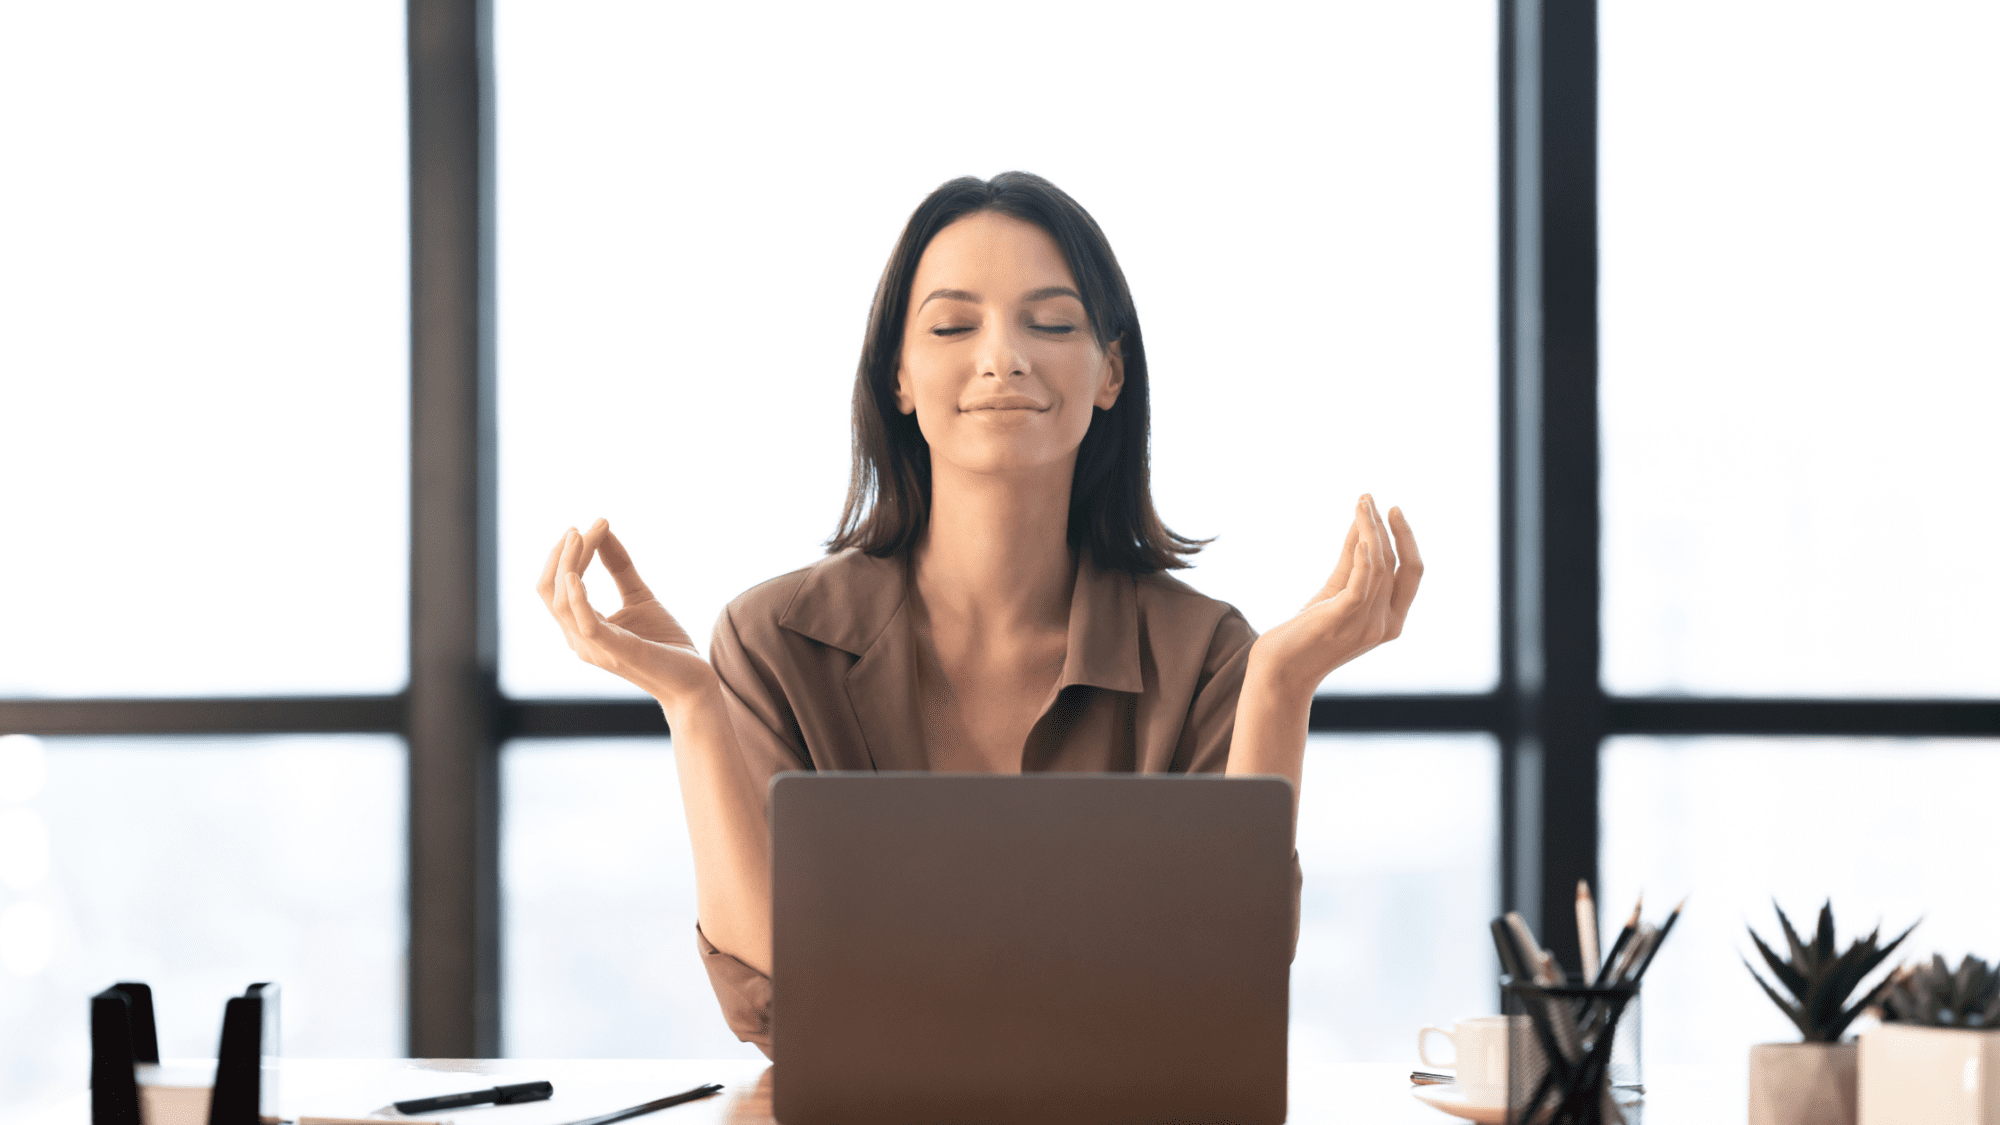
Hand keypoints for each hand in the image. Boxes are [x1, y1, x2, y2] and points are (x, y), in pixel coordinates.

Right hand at [536, 518, 718, 708]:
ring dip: (568, 564)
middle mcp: (579, 639)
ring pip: (560, 602)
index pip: (557, 585)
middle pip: (550, 591)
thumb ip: (619, 567)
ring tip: (581, 535)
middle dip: (560, 555)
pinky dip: (576, 596)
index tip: (592, 524)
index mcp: (582, 626)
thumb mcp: (640, 595)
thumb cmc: (665, 642)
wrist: (692, 679)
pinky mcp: (614, 651)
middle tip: (578, 527)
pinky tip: (577, 573)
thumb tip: (603, 530)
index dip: (567, 554)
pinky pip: (584, 622)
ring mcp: (594, 647)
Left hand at [1249, 494, 1423, 699]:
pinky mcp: (1342, 618)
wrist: (1280, 671)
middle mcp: (1386, 624)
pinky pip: (1362, 579)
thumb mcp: (1335, 593)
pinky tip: (1359, 532)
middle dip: (1391, 528)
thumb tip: (1362, 525)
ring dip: (1371, 529)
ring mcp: (1367, 624)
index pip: (1411, 573)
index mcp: (1391, 621)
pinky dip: (1363, 553)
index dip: (1406, 539)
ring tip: (1361, 503)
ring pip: (1380, 565)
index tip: (1390, 510)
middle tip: (1374, 500)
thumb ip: (1351, 562)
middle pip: (1400, 565)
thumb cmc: (1306, 633)